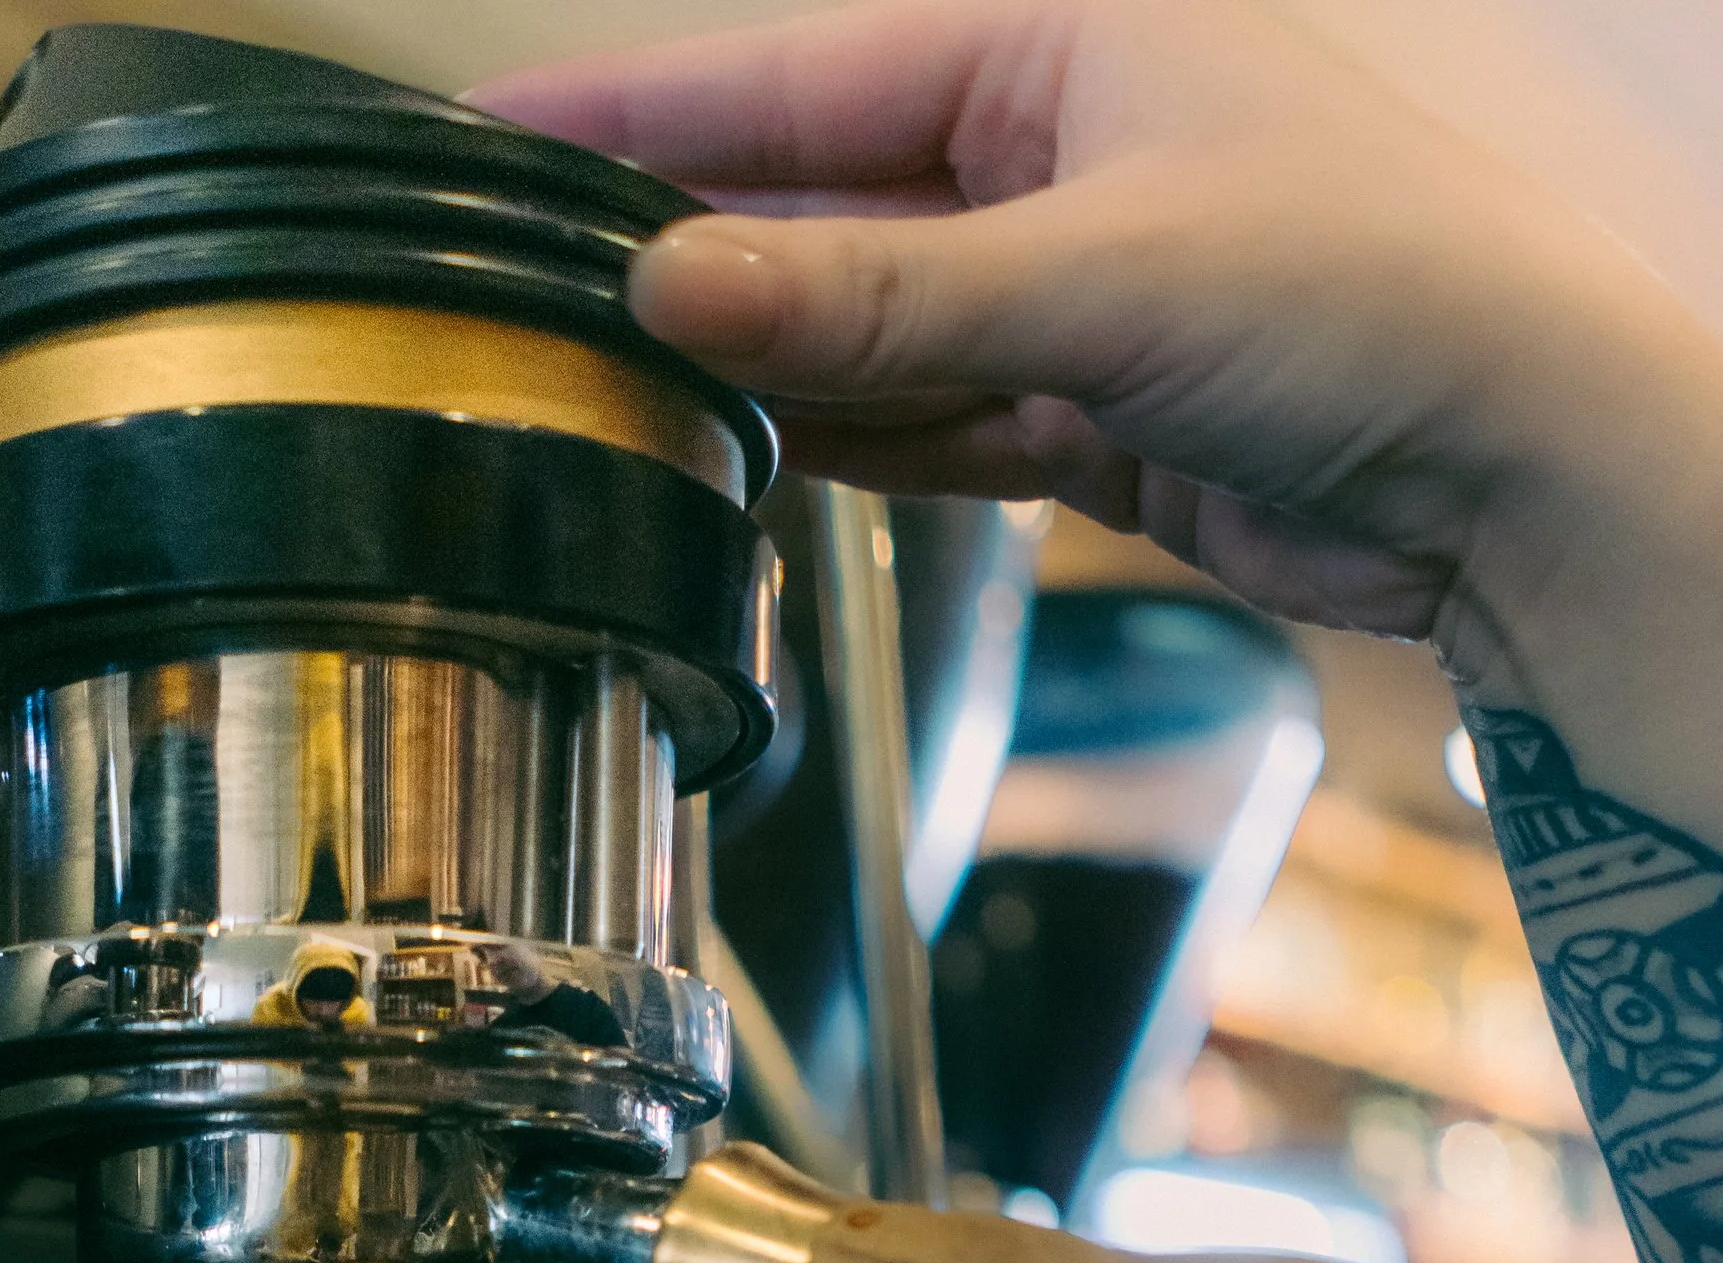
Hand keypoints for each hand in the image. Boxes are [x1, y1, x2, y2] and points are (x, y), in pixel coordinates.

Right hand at [471, 0, 1719, 684]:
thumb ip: (869, 305)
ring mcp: (1078, 287)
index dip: (648, 117)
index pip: (802, 74)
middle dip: (697, 266)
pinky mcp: (1100, 416)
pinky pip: (935, 423)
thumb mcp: (1090, 279)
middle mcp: (1062, 147)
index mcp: (1065, 34)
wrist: (1513, 464)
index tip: (505, 144)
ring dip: (768, 377)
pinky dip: (855, 449)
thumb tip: (676, 293)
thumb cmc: (1365, 295)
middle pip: (826, 208)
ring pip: (872, 332)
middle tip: (532, 309)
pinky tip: (751, 462)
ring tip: (616, 403)